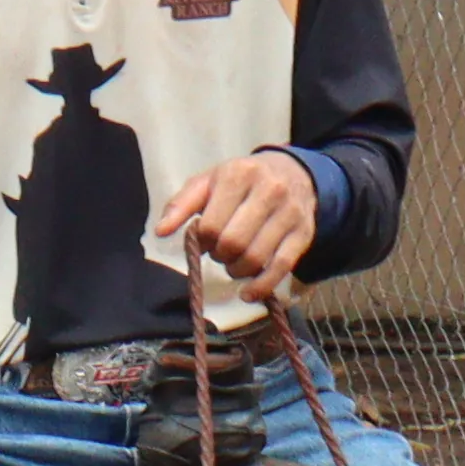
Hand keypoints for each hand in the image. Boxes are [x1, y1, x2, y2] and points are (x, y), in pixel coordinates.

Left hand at [149, 147, 319, 299]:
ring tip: (233, 262)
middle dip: (219, 255)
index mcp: (239, 175)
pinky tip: (248, 294)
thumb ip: (181, 205)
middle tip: (219, 251)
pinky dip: (261, 287)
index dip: (202, 240)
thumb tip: (161, 232)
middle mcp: (269, 191)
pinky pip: (282, 268)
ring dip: (236, 270)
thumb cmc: (241, 180)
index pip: (211, 224)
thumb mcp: (208, 182)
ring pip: (256, 257)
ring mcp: (290, 213)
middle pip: (234, 242)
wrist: (292, 172)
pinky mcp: (304, 234)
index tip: (204, 240)